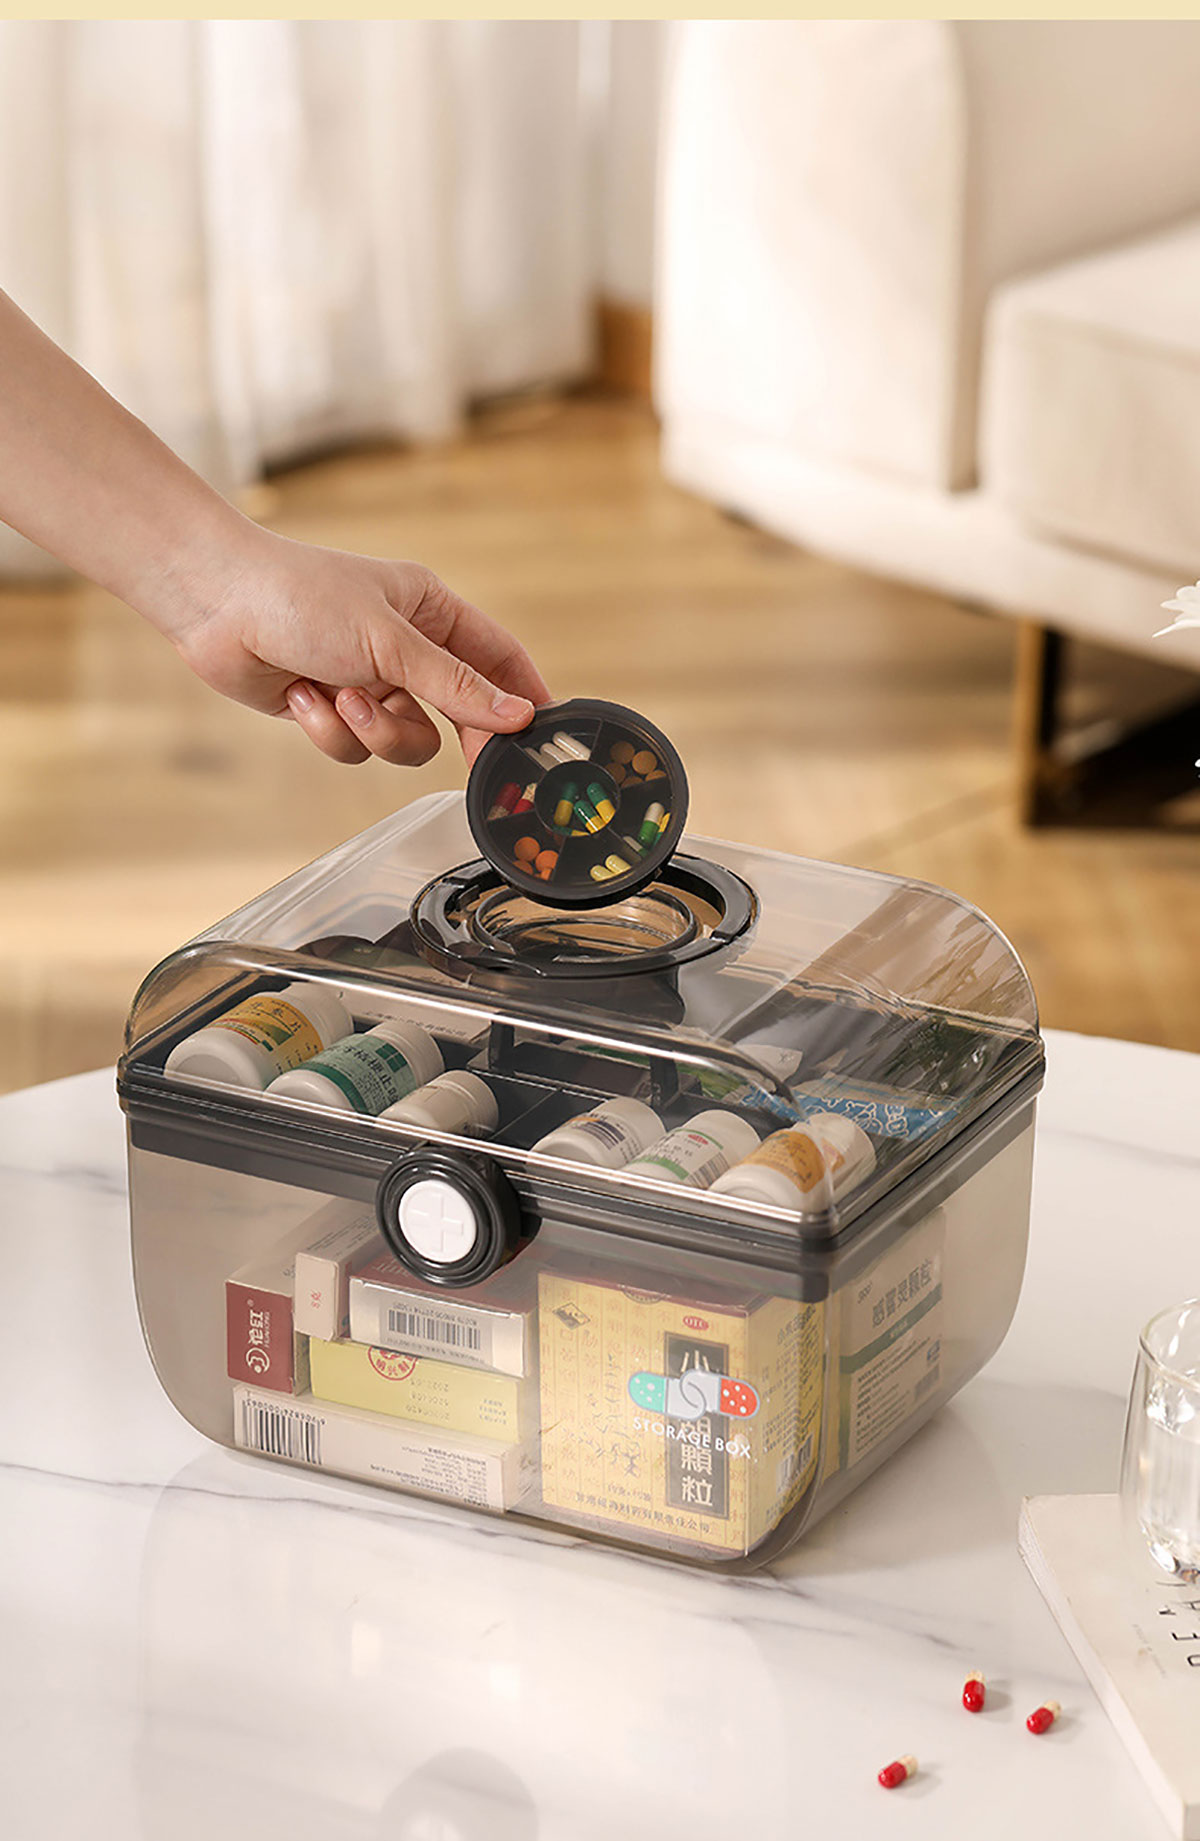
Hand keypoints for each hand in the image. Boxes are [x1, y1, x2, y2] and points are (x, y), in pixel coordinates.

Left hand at [167, 528, 549, 765]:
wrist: (215, 606)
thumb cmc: (299, 597)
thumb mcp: (389, 642)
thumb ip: (455, 685)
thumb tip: (516, 714)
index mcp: (430, 611)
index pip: (498, 658)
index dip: (522, 697)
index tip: (541, 738)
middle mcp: (405, 648)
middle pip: (457, 711)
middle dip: (451, 734)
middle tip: (470, 762)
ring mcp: (368, 681)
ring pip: (405, 740)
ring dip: (374, 730)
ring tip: (342, 699)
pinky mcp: (331, 709)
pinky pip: (355, 747)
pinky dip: (329, 730)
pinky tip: (303, 697)